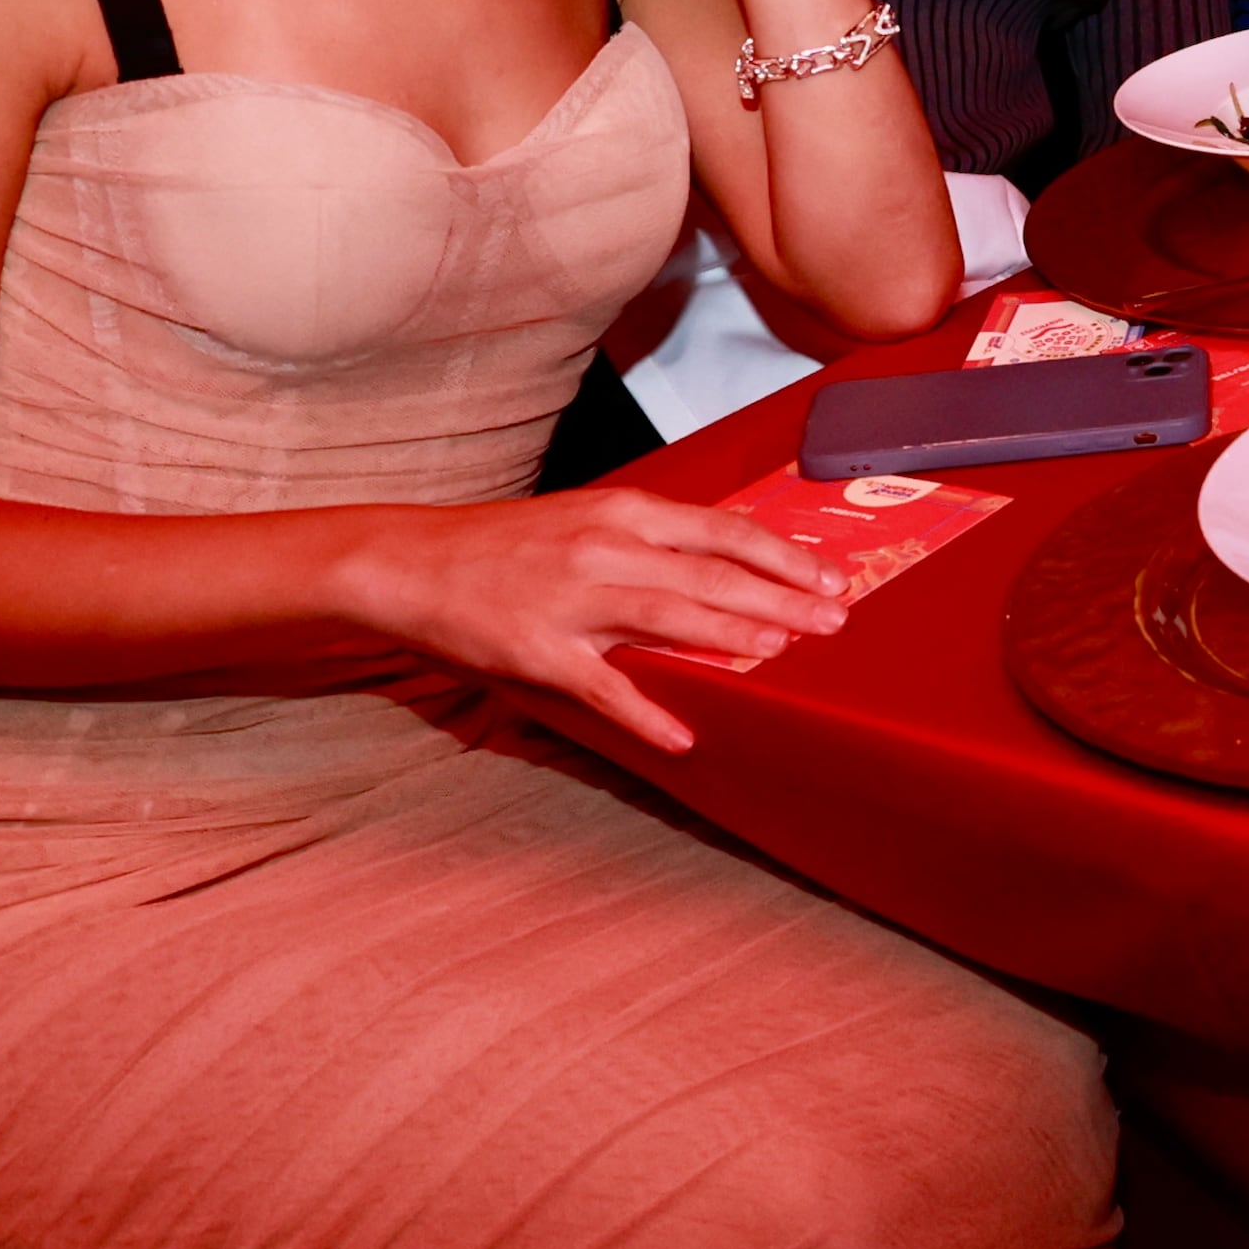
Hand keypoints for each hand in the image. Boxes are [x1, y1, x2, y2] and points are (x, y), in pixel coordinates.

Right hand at [332, 488, 848, 752]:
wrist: (413, 560)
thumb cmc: (507, 543)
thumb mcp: (587, 519)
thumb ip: (652, 539)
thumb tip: (725, 562)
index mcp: (623, 511)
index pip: (723, 530)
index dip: (782, 555)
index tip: (829, 576)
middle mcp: (606, 548)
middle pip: (712, 573)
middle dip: (782, 596)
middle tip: (835, 618)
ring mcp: (572, 599)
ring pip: (671, 616)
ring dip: (735, 635)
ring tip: (785, 652)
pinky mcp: (539, 650)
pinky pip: (603, 686)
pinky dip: (646, 712)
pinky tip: (683, 736)